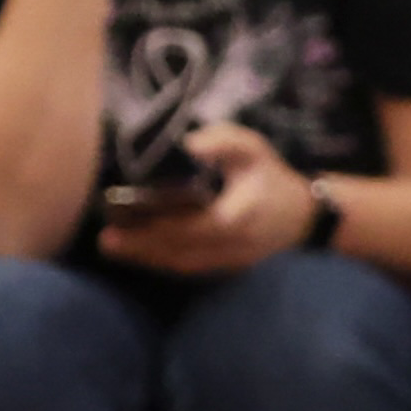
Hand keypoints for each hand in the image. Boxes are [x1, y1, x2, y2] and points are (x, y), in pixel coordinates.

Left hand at [97, 121, 314, 273]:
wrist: (303, 216)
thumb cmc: (272, 177)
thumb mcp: (253, 150)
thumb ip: (224, 141)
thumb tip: (187, 144)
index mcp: (237, 216)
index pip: (193, 227)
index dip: (160, 228)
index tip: (128, 221)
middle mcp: (231, 247)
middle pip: (180, 252)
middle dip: (142, 247)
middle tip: (106, 240)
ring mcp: (228, 262)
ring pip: (182, 264)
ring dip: (147, 258)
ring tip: (114, 247)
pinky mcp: (225, 268)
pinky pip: (189, 267)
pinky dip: (162, 261)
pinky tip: (138, 253)